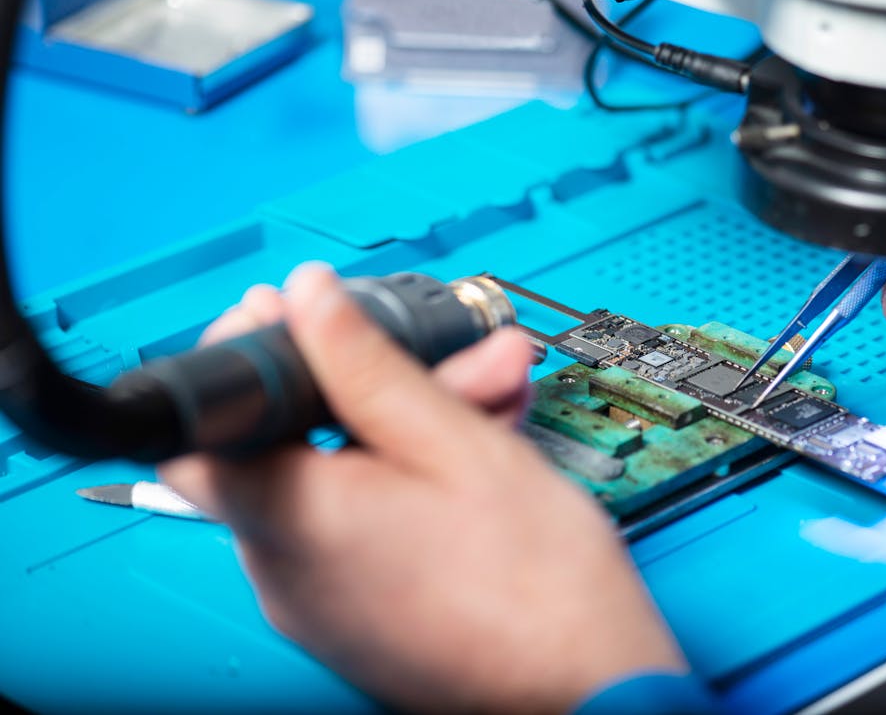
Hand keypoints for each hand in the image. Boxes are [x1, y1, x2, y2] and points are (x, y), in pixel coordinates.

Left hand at [161, 265, 685, 712]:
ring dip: (405, 424)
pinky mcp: (360, 616)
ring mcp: (323, 601)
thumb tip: (308, 302)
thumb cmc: (537, 584)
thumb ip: (367, 366)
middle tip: (440, 354)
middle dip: (367, 382)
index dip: (238, 363)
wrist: (592, 688)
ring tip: (491, 394)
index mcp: (296, 521)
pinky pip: (363, 523)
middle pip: (292, 445)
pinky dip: (407, 478)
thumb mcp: (455, 442)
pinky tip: (479, 445)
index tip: (295, 324)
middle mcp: (288, 570)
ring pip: (340, 480)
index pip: (199, 431)